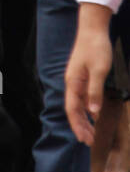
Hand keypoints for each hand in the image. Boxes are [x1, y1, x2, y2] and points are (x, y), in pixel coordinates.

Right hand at [65, 4, 112, 144]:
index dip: (77, 125)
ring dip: (84, 120)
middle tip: (90, 142)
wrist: (93, 28)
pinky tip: (94, 115)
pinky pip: (83, 97)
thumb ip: (95, 91)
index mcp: (73, 82)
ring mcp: (77, 80)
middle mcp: (72, 83)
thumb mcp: (99, 70)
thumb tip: (93, 112)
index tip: (83, 139)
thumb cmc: (96, 47)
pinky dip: (87, 109)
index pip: (72, 109)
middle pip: (73, 109)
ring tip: (92, 133)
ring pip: (78, 104)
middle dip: (80, 127)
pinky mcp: (82, 77)